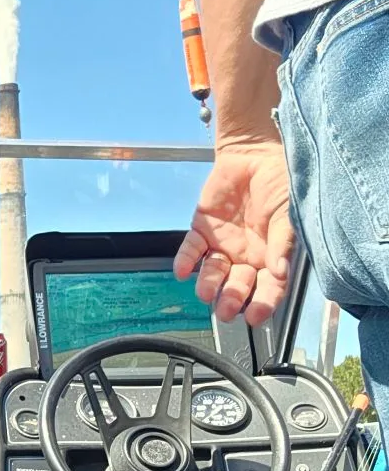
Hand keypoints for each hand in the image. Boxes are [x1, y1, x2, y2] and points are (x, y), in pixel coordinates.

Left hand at [174, 141, 294, 326]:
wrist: (255, 153)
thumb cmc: (280, 182)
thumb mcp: (288, 212)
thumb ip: (281, 242)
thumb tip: (279, 272)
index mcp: (270, 256)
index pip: (267, 287)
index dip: (262, 303)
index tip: (255, 317)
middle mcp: (245, 256)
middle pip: (237, 286)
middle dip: (231, 299)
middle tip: (226, 311)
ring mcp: (222, 245)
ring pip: (212, 273)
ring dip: (208, 284)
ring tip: (206, 292)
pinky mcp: (201, 232)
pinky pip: (190, 251)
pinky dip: (185, 261)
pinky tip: (182, 271)